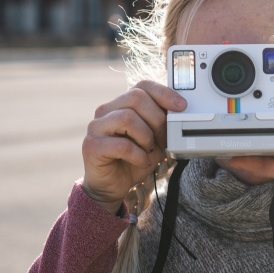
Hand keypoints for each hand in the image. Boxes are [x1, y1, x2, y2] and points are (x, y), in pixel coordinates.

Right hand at [81, 80, 185, 212]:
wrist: (113, 186)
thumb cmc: (133, 160)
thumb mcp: (155, 139)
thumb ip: (162, 123)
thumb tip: (179, 111)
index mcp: (122, 104)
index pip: (142, 86)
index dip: (164, 93)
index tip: (182, 106)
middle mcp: (106, 111)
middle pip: (136, 98)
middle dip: (157, 119)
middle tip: (162, 139)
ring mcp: (96, 127)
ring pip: (127, 118)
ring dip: (146, 137)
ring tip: (148, 150)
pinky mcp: (92, 146)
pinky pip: (122, 145)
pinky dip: (138, 155)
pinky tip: (140, 162)